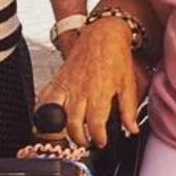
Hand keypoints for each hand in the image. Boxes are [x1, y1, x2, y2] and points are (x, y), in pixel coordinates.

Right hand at [38, 19, 148, 146]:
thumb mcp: (128, 83)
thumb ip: (129, 109)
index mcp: (99, 94)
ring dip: (61, 131)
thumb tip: (132, 128)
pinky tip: (49, 119)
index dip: (98, 139)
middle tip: (87, 141)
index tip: (101, 141)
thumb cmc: (116, 56)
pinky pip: (44, 100)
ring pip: (57, 117)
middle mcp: (80, 92)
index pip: (95, 126)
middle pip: (74, 126)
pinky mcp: (57, 80)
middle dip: (80, 139)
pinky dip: (43, 113)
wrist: (103, 33)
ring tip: (70, 135)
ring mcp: (66, 86)